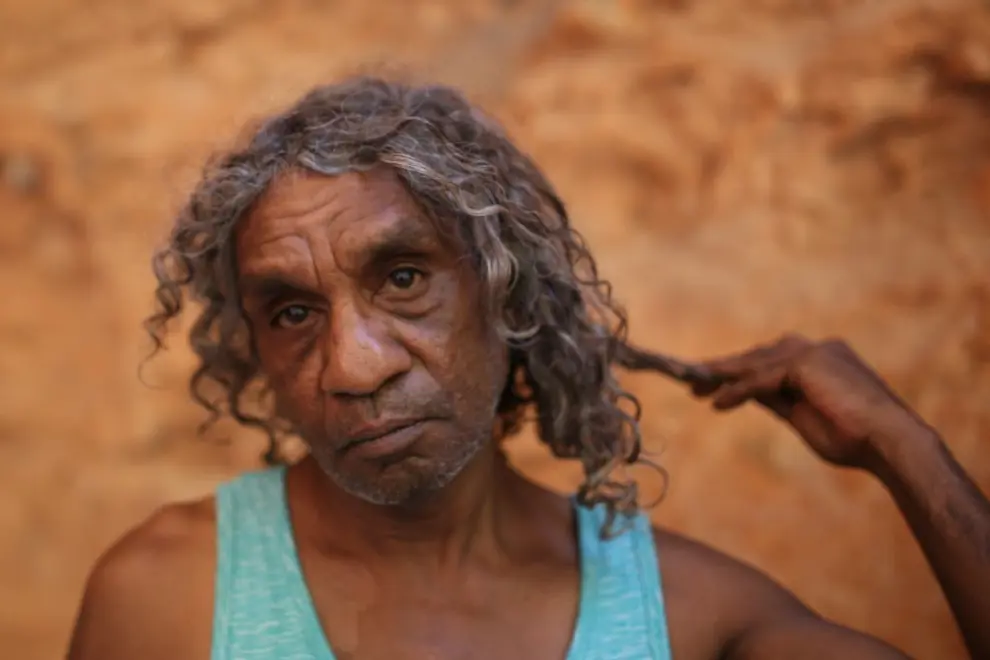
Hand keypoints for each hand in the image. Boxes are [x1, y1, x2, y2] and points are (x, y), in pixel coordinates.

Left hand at [693, 334, 932, 470]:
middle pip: (759, 355)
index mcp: (824, 358)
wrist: (890, 444)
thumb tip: (747, 392)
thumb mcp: (805, 416)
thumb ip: (778, 399)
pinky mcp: (805, 365)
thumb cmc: (855, 440)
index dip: (741, 369)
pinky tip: (718, 404)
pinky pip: (760, 379)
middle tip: (693, 380)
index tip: (713, 380)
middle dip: (725, 368)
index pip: (772, 359)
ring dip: (723, 376)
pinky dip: (737, 391)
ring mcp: (813, 352)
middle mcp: (818, 348)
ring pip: (756, 363)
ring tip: (696, 387)